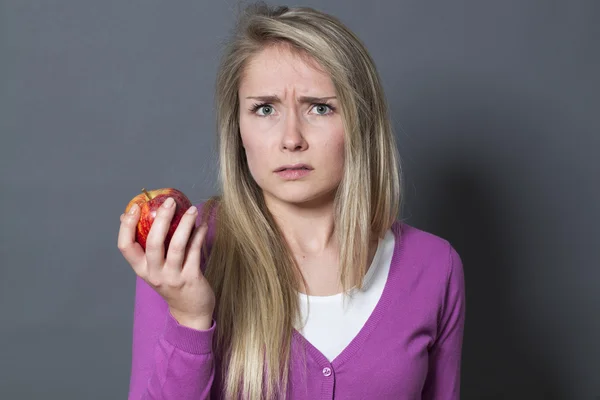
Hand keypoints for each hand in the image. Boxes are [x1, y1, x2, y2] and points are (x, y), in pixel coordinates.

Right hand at [118, 198, 214, 329]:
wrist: (190, 311)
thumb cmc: (171, 282)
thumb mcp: (152, 267)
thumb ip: (143, 245)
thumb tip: (126, 216)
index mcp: (141, 269)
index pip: (125, 247)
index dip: (126, 226)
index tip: (134, 207)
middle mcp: (154, 274)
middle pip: (153, 243)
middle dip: (161, 219)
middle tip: (169, 202)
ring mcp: (173, 277)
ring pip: (177, 246)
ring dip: (185, 224)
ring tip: (191, 210)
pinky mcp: (191, 278)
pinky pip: (194, 251)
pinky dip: (198, 236)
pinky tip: (202, 225)